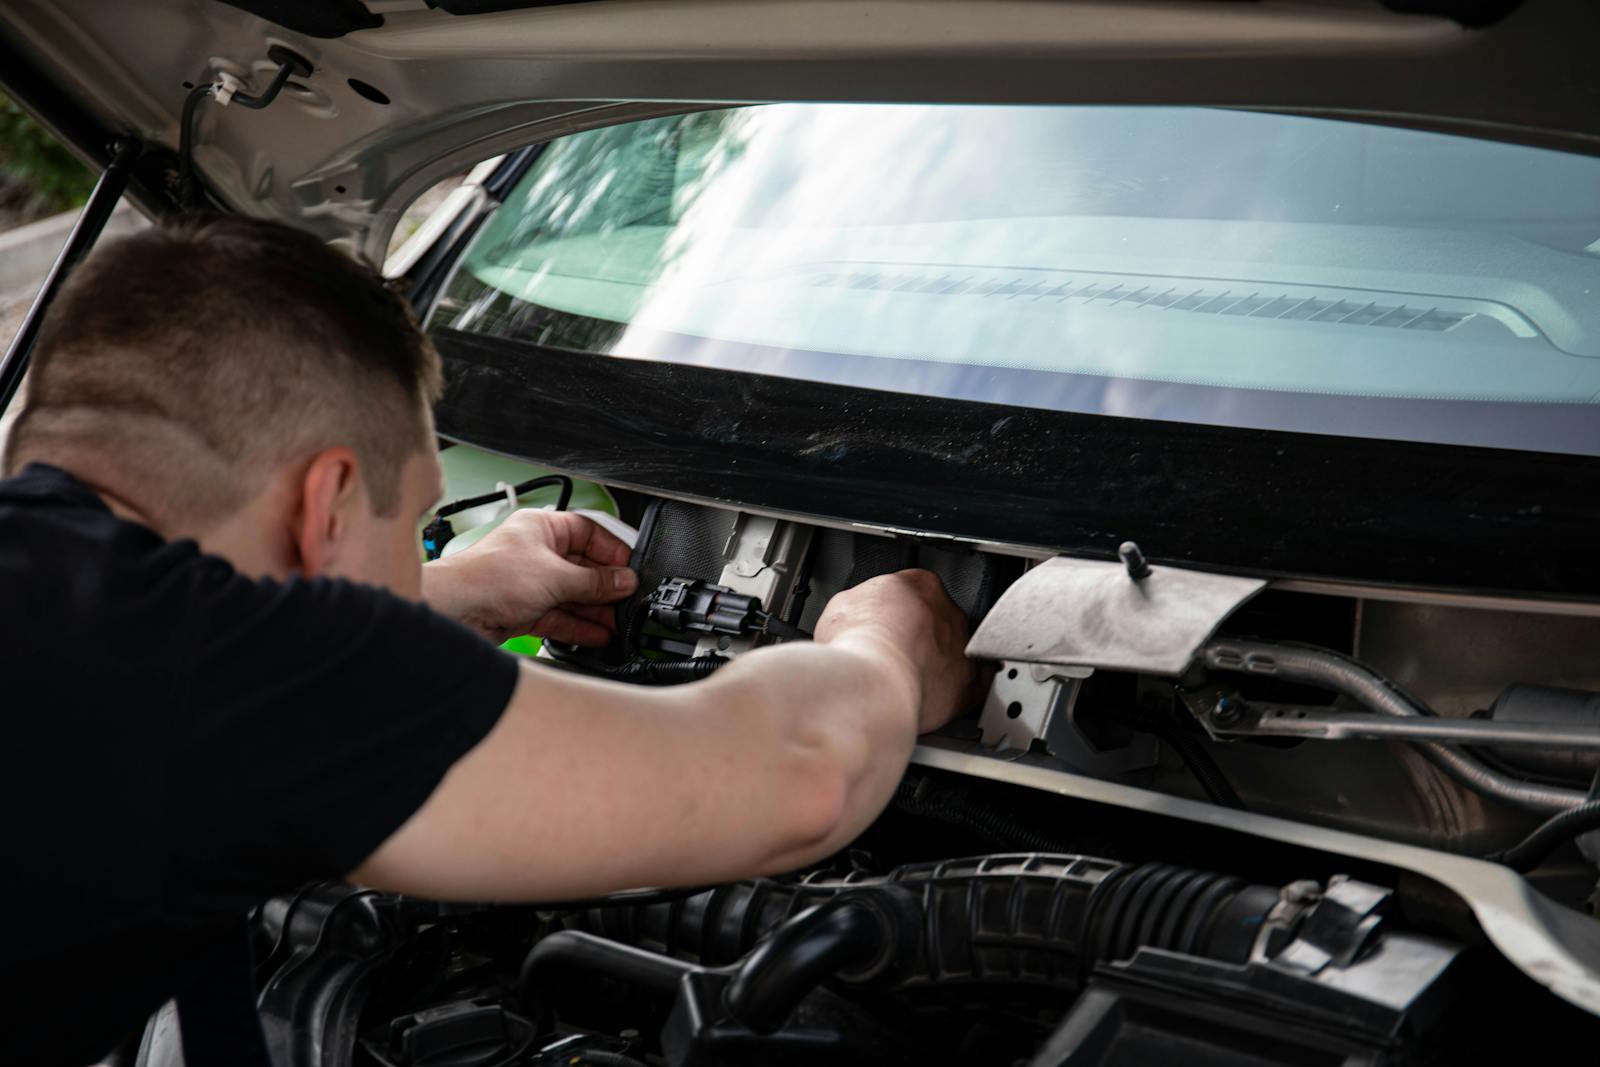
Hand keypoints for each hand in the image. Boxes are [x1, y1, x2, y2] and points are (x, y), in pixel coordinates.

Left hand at [421, 509, 637, 646]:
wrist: (454, 611)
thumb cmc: (487, 578)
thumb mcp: (555, 576)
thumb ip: (595, 582)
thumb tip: (623, 581)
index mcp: (542, 528)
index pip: (588, 532)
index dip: (612, 550)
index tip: (630, 569)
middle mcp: (536, 552)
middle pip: (583, 567)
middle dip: (606, 586)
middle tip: (627, 599)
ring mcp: (530, 581)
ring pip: (573, 594)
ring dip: (595, 610)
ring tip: (617, 622)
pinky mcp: (524, 609)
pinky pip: (560, 615)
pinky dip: (578, 626)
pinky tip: (598, 635)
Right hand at [814, 569, 975, 732]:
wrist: (873, 685)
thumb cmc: (858, 646)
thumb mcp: (843, 606)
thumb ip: (862, 604)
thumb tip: (859, 614)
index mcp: (921, 584)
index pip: (915, 588)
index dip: (897, 608)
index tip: (884, 622)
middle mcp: (949, 612)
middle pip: (938, 619)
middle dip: (919, 635)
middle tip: (893, 652)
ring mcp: (964, 647)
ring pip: (956, 650)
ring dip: (938, 662)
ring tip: (909, 678)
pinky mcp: (971, 684)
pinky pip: (974, 684)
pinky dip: (958, 690)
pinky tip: (937, 696)